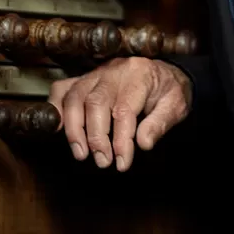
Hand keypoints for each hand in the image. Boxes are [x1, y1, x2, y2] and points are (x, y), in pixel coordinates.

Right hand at [48, 57, 191, 171]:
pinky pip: (63, 87)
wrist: (165, 73)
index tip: (122, 162)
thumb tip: (143, 143)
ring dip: (75, 128)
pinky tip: (59, 127)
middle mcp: (115, 70)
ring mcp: (97, 73)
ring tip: (82, 153)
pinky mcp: (86, 78)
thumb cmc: (168, 90)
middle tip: (103, 161)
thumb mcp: (176, 104)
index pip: (125, 109)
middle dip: (96, 137)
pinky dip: (56, 106)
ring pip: (75, 96)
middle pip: (96, 102)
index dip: (121, 139)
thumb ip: (161, 123)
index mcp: (140, 74)